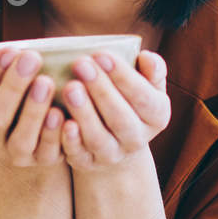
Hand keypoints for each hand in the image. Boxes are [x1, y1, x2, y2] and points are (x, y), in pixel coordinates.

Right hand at [0, 49, 64, 167]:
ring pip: (21, 141)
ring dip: (33, 111)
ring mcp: (14, 156)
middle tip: (31, 59)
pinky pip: (48, 151)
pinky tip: (62, 112)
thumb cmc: (7, 92)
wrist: (31, 125)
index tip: (10, 50)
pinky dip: (55, 133)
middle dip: (13, 87)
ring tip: (47, 82)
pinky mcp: (42, 161)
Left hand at [58, 50, 170, 170]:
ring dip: (84, 113)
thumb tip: (146, 58)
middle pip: (121, 119)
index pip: (144, 97)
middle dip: (101, 91)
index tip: (101, 55)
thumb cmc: (128, 99)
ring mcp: (112, 154)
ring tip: (69, 87)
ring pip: (98, 138)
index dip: (123, 76)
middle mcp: (137, 139)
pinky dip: (69, 140)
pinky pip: (78, 155)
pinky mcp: (88, 163)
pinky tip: (60, 119)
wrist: (116, 140)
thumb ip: (152, 70)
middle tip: (81, 64)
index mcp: (157, 116)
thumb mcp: (147, 85)